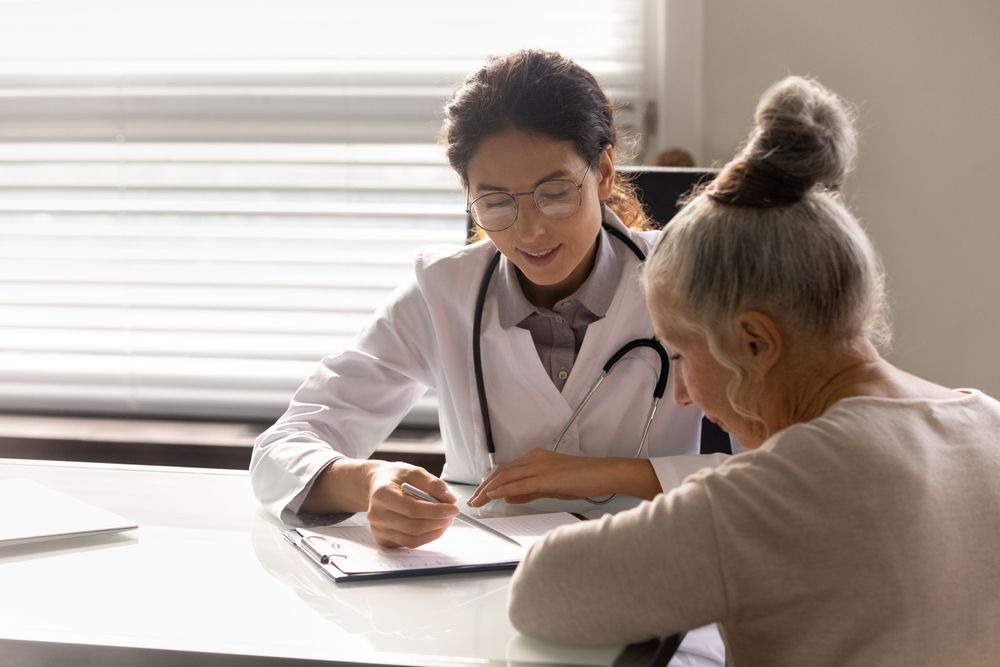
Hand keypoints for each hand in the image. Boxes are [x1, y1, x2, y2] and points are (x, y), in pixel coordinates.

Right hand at [365, 462, 458, 548]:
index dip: (436, 511)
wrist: (377, 485)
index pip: (412, 509)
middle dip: (438, 522)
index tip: (453, 508)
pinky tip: (433, 526)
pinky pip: (409, 544)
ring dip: (434, 532)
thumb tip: (449, 499)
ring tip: (445, 520)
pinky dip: (426, 537)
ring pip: (412, 540)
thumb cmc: (395, 478)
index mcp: (382, 494)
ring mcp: (378, 530)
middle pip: (414, 527)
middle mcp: (376, 515)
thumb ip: (433, 484)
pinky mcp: (384, 540)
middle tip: (452, 514)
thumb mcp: (414, 472)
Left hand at [467, 449, 643, 506]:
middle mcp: (534, 458)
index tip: (481, 493)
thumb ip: (529, 491)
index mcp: (535, 458)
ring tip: (478, 501)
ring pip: (506, 476)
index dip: (491, 481)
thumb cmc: (583, 478)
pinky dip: (503, 490)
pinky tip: (493, 496)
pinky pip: (519, 484)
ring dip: (489, 489)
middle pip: (501, 471)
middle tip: (474, 500)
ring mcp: (539, 466)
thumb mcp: (551, 486)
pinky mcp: (545, 476)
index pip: (506, 469)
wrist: (603, 473)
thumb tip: (508, 497)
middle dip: (485, 486)